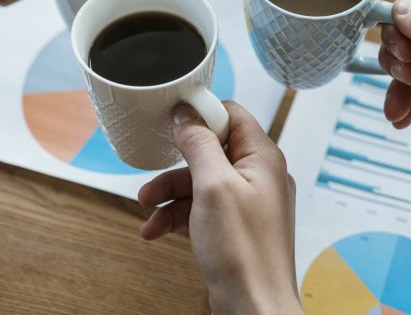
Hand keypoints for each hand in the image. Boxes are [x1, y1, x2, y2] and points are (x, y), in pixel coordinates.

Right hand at [138, 102, 301, 314]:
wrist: (254, 308)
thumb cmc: (245, 253)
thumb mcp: (213, 187)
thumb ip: (199, 146)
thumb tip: (187, 116)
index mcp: (263, 159)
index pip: (232, 116)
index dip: (201, 114)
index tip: (173, 118)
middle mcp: (259, 177)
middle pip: (211, 151)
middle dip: (177, 165)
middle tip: (152, 173)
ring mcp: (247, 204)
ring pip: (201, 183)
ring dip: (171, 194)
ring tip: (147, 207)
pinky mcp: (235, 228)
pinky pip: (202, 210)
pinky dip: (178, 216)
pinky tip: (155, 229)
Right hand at [380, 0, 410, 252]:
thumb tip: (403, 8)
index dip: (397, 28)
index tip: (400, 54)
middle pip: (408, 40)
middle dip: (396, 62)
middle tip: (407, 81)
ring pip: (410, 71)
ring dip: (398, 90)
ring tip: (399, 112)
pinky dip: (407, 105)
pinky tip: (404, 120)